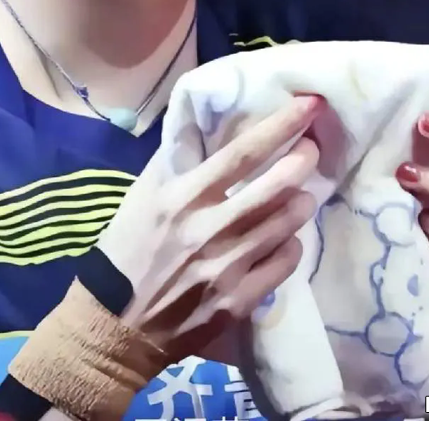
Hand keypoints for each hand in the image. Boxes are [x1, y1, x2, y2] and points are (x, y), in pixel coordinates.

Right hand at [98, 93, 322, 366]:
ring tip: (302, 194)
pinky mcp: (238, 303)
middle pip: (276, 187)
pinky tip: (284, 239)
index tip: (309, 104)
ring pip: (287, 225)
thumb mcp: (144, 193)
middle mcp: (210, 229)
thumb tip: (207, 122)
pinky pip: (284, 264)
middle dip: (303, 161)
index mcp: (184, 196)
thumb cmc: (128, 248)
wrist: (116, 325)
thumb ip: (177, 158)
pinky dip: (291, 246)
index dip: (281, 126)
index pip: (243, 153)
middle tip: (312, 149)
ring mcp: (228, 269)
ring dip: (301, 203)